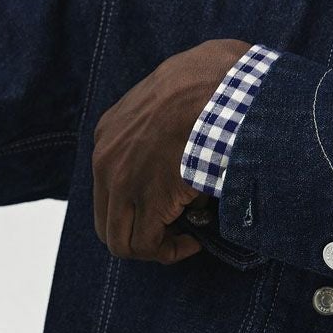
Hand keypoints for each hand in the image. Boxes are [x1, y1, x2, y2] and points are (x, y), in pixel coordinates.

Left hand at [91, 37, 252, 263]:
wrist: (225, 85)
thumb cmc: (212, 81)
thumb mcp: (169, 93)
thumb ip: (163, 121)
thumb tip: (183, 150)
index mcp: (110, 132)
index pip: (109, 186)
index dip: (138, 204)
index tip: (169, 205)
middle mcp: (106, 160)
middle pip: (107, 220)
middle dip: (141, 231)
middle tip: (175, 229)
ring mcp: (123, 181)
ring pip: (121, 240)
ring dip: (155, 246)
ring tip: (186, 237)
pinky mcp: (148, 199)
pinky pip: (147, 245)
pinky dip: (171, 251)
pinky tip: (194, 241)